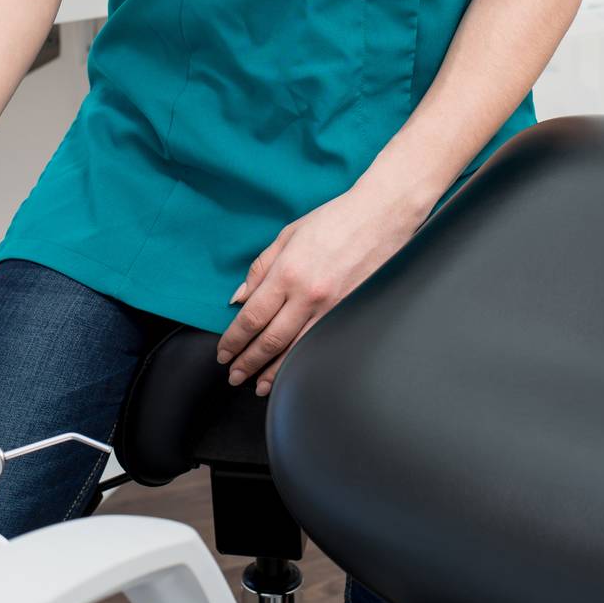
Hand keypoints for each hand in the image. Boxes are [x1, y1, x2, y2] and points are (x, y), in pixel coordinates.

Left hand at [215, 179, 427, 396]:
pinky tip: (294, 371)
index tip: (224, 352)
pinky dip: (304, 361)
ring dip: (274, 371)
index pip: (252, 317)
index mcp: (287, 272)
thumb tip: (239, 297)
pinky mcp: (350, 313)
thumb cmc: (334, 220)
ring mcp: (331, 307)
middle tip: (233, 375)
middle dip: (248, 362)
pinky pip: (321, 344)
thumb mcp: (288, 235)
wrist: (380, 217)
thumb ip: (260, 268)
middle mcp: (308, 294)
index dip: (234, 340)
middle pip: (270, 339)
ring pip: (296, 349)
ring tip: (258, 385)